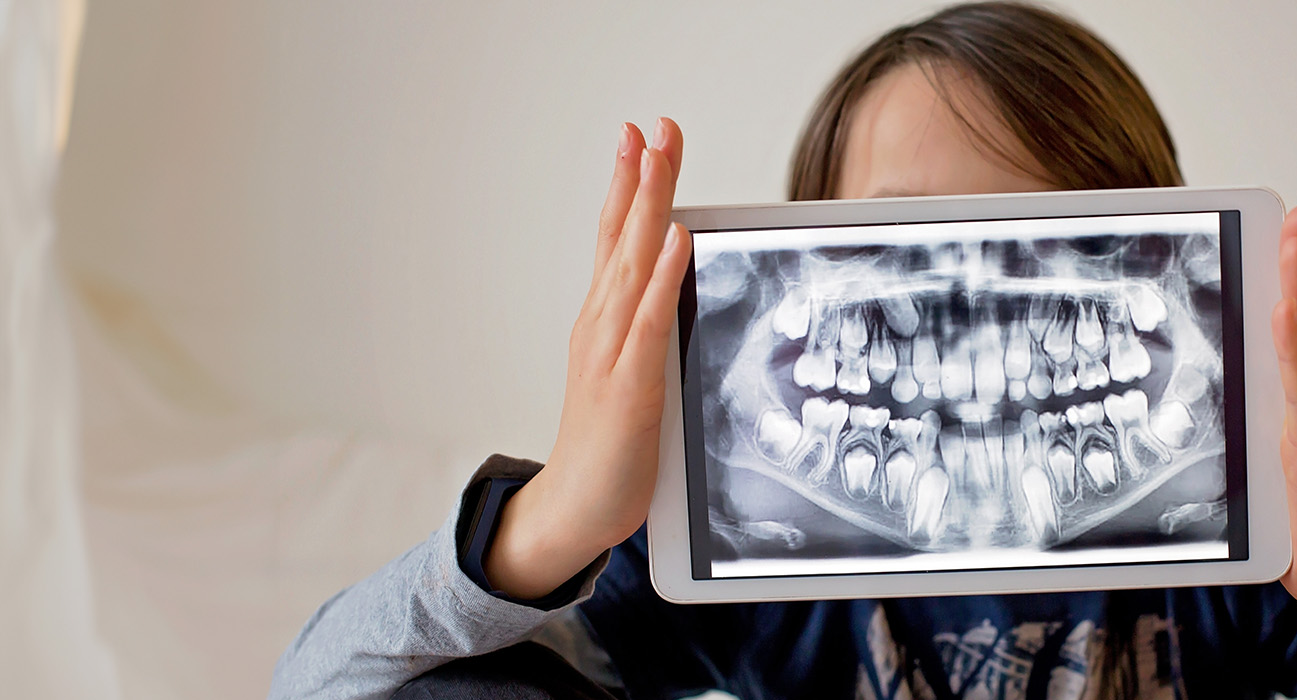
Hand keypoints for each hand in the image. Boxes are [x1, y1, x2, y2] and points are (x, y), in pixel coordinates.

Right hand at [486, 119, 692, 599]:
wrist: (576, 507)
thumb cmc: (611, 446)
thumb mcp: (634, 375)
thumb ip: (649, 331)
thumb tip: (679, 289)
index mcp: (604, 321)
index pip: (618, 239)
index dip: (630, 186)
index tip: (643, 137)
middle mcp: (601, 325)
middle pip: (623, 236)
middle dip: (639, 177)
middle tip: (652, 125)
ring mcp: (610, 351)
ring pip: (632, 264)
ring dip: (649, 207)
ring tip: (660, 156)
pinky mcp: (628, 384)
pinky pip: (648, 320)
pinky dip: (662, 275)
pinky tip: (676, 239)